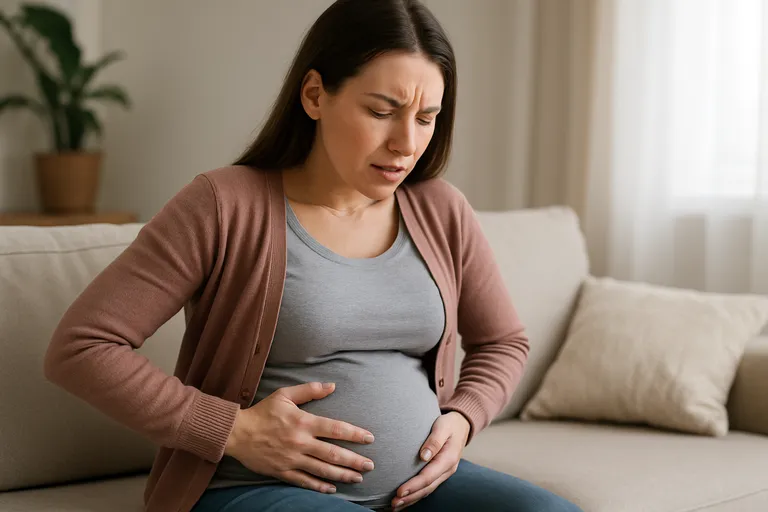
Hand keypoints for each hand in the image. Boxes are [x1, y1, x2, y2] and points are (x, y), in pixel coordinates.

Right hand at [224, 382, 375, 493]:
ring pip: (322, 470)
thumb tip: (332, 385)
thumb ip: (310, 390)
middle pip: (333, 453)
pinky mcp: (282, 471)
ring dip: (343, 475)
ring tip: (358, 477)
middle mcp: (300, 442)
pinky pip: (305, 481)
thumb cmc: (263, 412)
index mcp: (303, 422)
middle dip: (354, 460)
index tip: (369, 438)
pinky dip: (320, 486)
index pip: (335, 428)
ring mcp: (292, 459)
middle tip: (370, 465)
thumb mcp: (285, 395)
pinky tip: (333, 488)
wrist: (237, 433)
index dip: (355, 434)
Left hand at [392, 411, 470, 509]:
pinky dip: (416, 495)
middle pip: (427, 487)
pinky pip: (428, 487)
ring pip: (427, 490)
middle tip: (393, 503)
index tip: (399, 491)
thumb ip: (434, 440)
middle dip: (410, 497)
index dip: (414, 485)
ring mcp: (444, 473)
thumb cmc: (449, 424)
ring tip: (396, 505)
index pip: (428, 476)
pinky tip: (405, 499)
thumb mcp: (443, 426)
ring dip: (412, 499)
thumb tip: (424, 456)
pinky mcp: (439, 473)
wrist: (461, 426)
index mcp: (448, 459)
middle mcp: (447, 469)